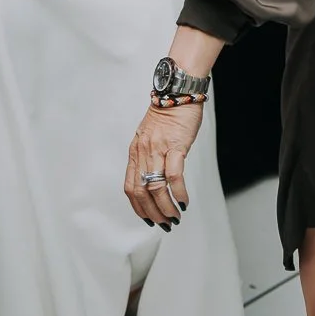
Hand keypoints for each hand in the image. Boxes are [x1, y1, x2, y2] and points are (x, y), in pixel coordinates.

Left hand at [125, 100, 204, 228]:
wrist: (178, 91)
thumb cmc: (168, 113)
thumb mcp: (150, 136)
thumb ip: (148, 155)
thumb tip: (153, 179)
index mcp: (136, 151)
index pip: (130, 187)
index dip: (138, 208)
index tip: (149, 219)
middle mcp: (143, 152)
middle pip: (141, 192)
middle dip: (153, 213)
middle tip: (165, 224)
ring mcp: (158, 149)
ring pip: (156, 188)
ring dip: (166, 208)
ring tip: (176, 217)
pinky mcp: (175, 146)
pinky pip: (174, 176)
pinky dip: (178, 193)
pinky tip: (184, 201)